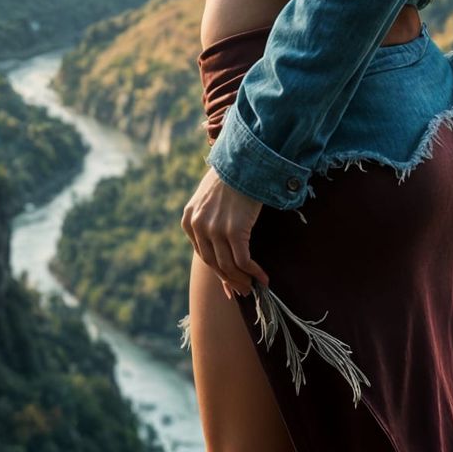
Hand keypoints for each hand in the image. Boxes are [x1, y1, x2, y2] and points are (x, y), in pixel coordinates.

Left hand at [182, 167, 270, 300]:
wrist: (244, 160)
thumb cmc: (232, 176)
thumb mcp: (209, 196)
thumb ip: (208, 217)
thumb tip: (220, 237)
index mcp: (188, 220)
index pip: (202, 254)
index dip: (217, 272)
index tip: (228, 284)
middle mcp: (198, 226)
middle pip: (213, 263)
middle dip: (229, 280)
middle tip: (242, 291)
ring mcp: (214, 230)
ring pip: (228, 265)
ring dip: (242, 280)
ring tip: (253, 287)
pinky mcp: (233, 231)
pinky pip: (243, 260)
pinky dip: (254, 272)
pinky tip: (264, 278)